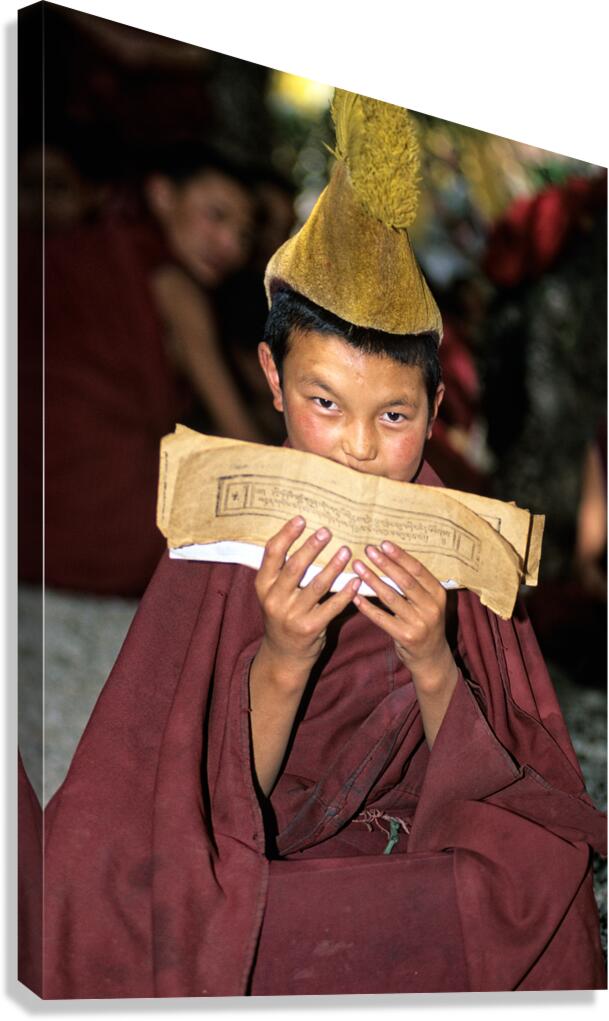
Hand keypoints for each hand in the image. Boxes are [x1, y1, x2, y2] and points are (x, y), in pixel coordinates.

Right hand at [255, 516, 360, 687]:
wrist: (283, 655)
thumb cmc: (283, 614)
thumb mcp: (272, 593)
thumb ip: (282, 570)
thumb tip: (302, 534)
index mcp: (263, 585)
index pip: (272, 554)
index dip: (286, 534)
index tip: (301, 519)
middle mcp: (274, 599)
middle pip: (294, 566)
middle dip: (312, 546)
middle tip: (327, 531)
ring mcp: (292, 615)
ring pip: (316, 585)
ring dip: (333, 566)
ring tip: (346, 551)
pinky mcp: (310, 628)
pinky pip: (331, 607)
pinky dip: (346, 593)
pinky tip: (357, 580)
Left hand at [352, 540, 456, 695]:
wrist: (432, 657)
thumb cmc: (425, 623)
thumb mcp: (429, 602)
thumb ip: (415, 584)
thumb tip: (390, 557)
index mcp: (438, 594)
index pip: (418, 570)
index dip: (400, 556)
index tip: (383, 543)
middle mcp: (431, 607)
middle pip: (405, 581)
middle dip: (385, 563)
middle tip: (368, 550)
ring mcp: (419, 623)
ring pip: (391, 597)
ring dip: (372, 580)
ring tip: (358, 567)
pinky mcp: (406, 636)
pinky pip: (382, 618)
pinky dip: (367, 606)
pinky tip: (355, 595)